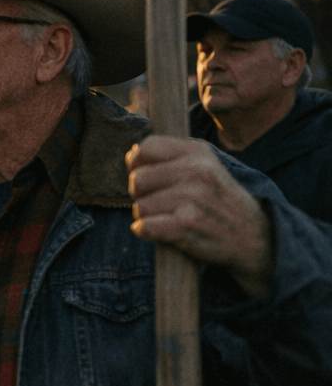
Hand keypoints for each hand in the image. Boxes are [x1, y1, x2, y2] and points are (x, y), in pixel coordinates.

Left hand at [128, 136, 271, 296]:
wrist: (255, 237)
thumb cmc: (220, 201)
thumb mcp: (205, 167)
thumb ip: (169, 157)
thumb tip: (131, 155)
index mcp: (198, 152)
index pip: (145, 148)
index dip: (138, 166)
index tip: (150, 179)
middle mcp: (196, 171)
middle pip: (137, 180)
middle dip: (142, 195)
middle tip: (164, 203)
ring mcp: (192, 198)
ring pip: (140, 206)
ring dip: (149, 216)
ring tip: (173, 218)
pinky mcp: (187, 224)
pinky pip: (144, 226)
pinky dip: (147, 231)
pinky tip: (165, 231)